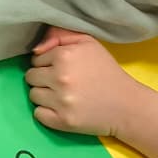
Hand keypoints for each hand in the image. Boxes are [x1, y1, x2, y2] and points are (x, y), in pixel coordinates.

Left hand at [27, 30, 157, 157]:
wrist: (127, 105)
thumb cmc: (106, 71)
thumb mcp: (88, 43)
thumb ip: (60, 36)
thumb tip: (35, 49)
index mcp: (64, 55)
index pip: (36, 59)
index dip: (48, 63)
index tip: (63, 68)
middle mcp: (60, 77)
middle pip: (30, 77)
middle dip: (43, 78)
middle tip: (62, 82)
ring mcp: (60, 101)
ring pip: (33, 95)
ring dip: (44, 95)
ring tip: (63, 95)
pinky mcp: (62, 121)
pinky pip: (37, 114)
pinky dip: (46, 112)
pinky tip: (61, 108)